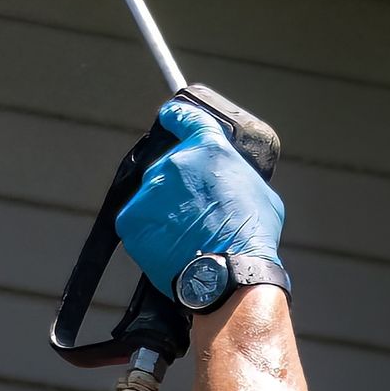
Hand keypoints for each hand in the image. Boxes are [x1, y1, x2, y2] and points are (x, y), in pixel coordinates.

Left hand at [115, 96, 285, 300]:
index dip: (176, 116)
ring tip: (186, 236)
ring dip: (164, 211)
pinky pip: (138, 221)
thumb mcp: (258, 189)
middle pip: (168, 168)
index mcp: (206, 148)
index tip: (169, 117)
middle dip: (179, 187)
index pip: (184, 117)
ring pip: (152, 196)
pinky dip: (150, 233)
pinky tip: (170, 246)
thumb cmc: (252, 235)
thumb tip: (224, 177)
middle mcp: (173, 162)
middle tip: (196, 212)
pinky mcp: (131, 219)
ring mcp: (149, 191)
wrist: (229, 274)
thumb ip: (233, 172)